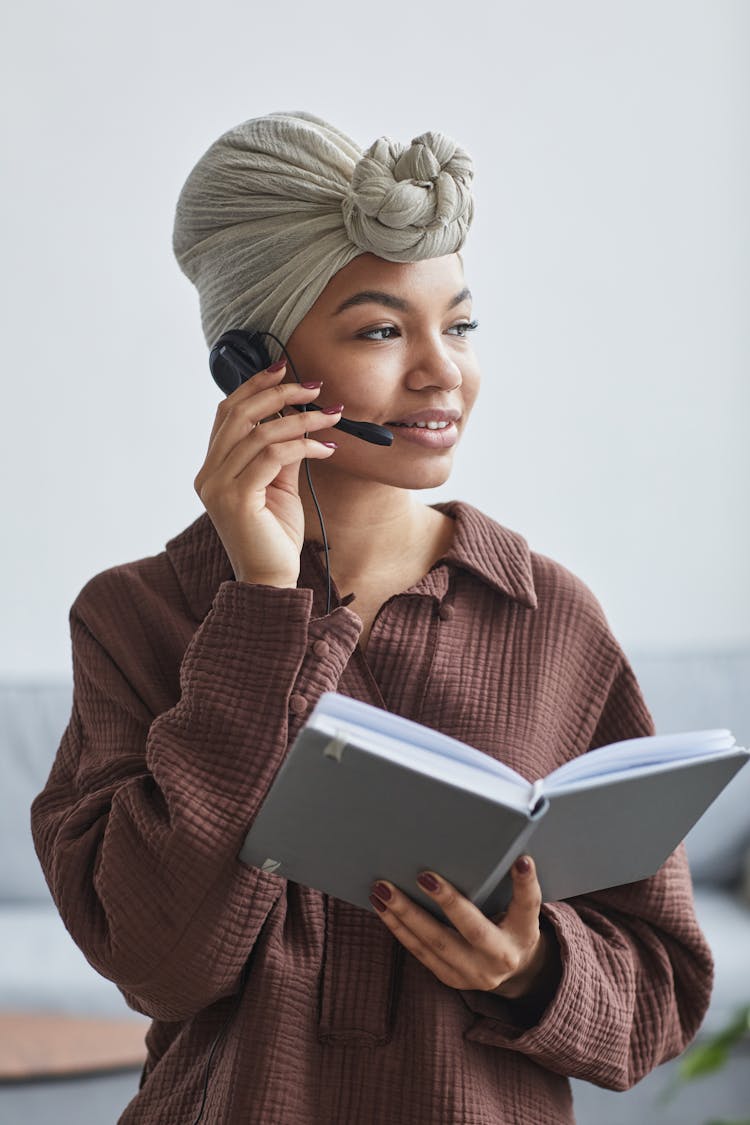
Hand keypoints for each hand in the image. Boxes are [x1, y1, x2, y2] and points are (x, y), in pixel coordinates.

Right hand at [194, 361, 342, 586]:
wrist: (271, 579)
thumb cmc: (275, 535)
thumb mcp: (279, 485)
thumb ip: (282, 452)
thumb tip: (299, 417)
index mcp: (212, 469)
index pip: (228, 413)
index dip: (254, 386)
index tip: (284, 368)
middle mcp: (208, 474)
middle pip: (238, 414)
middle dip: (278, 393)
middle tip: (314, 386)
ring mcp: (217, 487)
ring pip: (259, 433)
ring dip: (301, 419)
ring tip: (332, 417)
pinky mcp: (236, 499)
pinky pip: (271, 457)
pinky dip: (303, 445)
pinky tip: (327, 448)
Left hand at [369, 855, 553, 998]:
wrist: (513, 970)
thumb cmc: (512, 924)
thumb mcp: (522, 908)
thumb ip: (513, 885)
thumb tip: (504, 849)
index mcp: (523, 933)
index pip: (527, 905)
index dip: (525, 884)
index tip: (521, 860)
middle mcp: (500, 957)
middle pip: (471, 929)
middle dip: (446, 902)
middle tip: (421, 875)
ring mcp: (473, 973)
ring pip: (435, 943)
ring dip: (405, 915)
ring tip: (382, 890)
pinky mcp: (451, 978)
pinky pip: (420, 952)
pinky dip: (399, 929)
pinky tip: (383, 909)